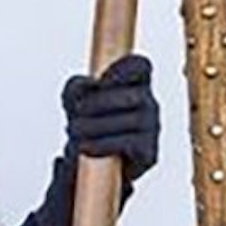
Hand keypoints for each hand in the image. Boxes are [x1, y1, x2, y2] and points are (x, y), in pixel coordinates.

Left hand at [62, 53, 159, 182]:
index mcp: (134, 83)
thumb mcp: (74, 99)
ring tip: (74, 131)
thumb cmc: (86, 122)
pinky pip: (129, 145)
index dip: (122, 69)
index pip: (140, 65)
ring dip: (95, 126)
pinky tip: (85, 146)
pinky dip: (102, 145)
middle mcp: (149, 103)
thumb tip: (89, 86)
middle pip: (132, 96)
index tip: (103, 80)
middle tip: (77, 112)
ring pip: (131, 121)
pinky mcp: (149, 153)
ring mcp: (152, 128)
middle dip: (98, 103)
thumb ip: (77, 87)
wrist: (91, 160)